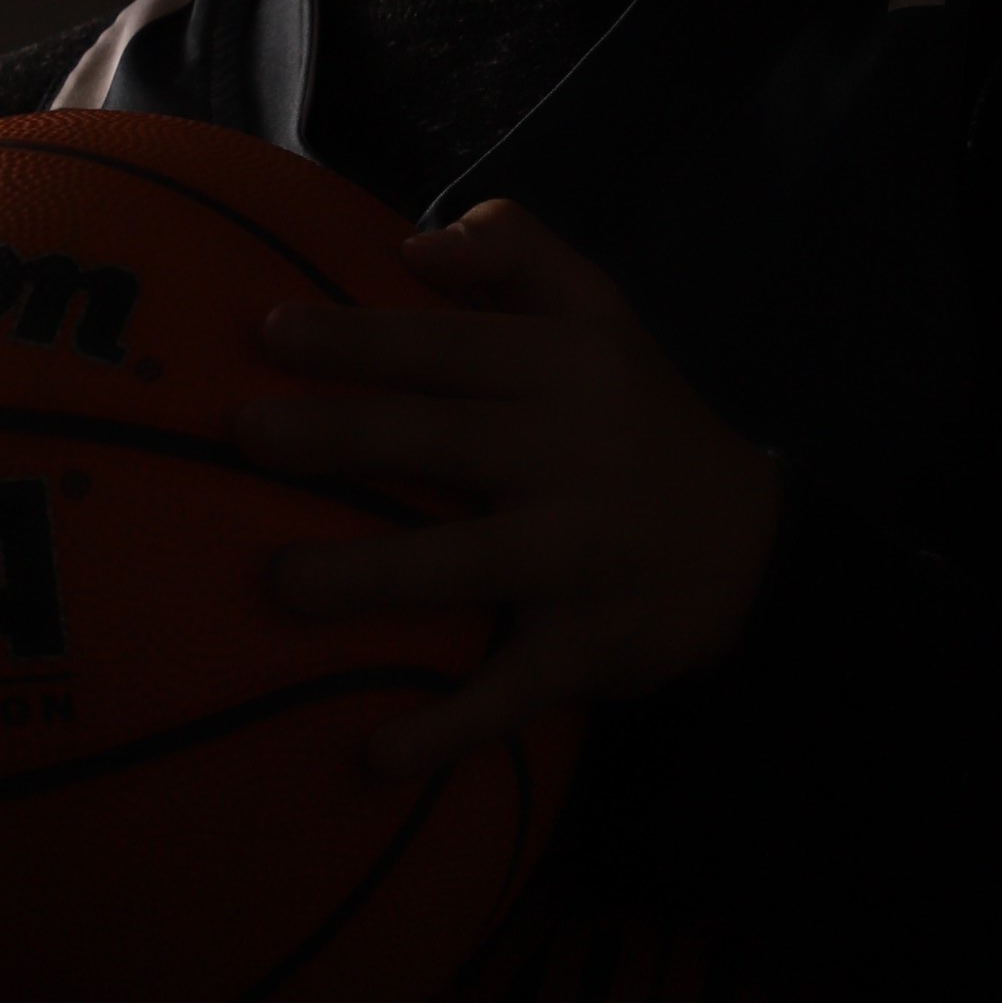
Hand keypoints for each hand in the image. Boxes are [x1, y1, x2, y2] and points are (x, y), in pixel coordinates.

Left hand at [228, 195, 783, 779]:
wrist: (754, 544)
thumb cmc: (638, 414)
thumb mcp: (601, 309)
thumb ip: (516, 250)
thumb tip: (411, 246)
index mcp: (567, 366)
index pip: (452, 345)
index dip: (365, 337)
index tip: (272, 333)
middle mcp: (577, 453)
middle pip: (447, 440)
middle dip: (346, 435)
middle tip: (247, 434)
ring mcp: (584, 554)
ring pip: (472, 562)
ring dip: (376, 577)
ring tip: (279, 583)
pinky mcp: (592, 643)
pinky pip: (515, 687)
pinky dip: (451, 726)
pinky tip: (376, 756)